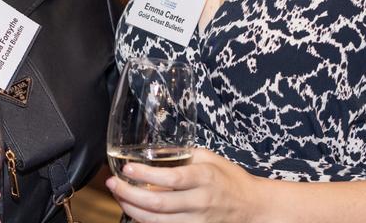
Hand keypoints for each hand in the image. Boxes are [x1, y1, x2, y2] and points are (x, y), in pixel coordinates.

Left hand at [105, 148, 264, 222]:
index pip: (172, 178)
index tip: (127, 168)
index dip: (146, 174)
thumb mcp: (210, 158)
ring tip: (119, 196)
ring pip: (158, 221)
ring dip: (133, 209)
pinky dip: (146, 221)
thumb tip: (154, 149)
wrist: (252, 207)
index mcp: (205, 178)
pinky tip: (135, 211)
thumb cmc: (229, 180)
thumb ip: (183, 154)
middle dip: (130, 195)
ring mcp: (197, 221)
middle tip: (113, 184)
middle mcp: (200, 202)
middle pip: (159, 203)